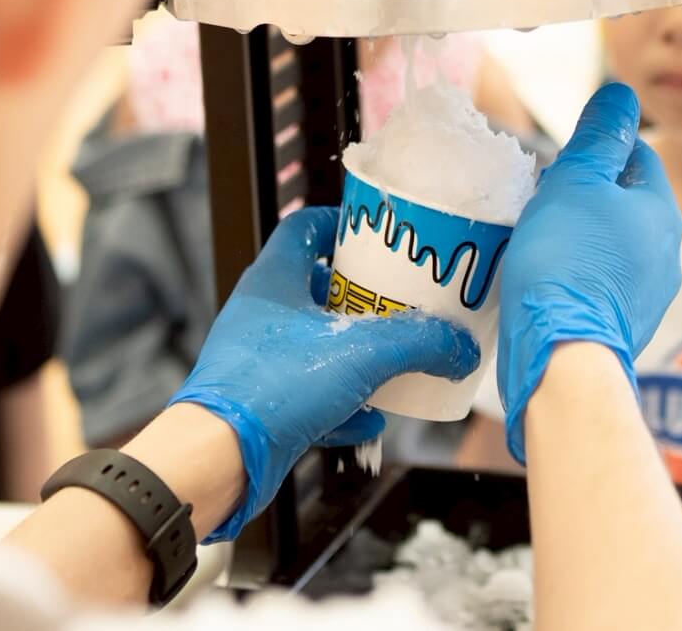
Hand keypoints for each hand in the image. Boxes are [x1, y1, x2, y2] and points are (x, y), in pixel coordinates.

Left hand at [169, 206, 479, 541]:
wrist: (220, 458)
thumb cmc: (271, 387)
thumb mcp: (362, 353)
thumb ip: (418, 344)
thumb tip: (460, 346)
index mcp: (274, 280)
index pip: (305, 228)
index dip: (342, 224)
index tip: (379, 234)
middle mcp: (262, 315)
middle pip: (318, 288)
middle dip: (363, 298)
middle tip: (402, 302)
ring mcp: (259, 360)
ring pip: (316, 345)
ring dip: (355, 354)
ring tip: (394, 360)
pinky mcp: (263, 403)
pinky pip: (310, 395)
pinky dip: (342, 404)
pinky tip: (370, 418)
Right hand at [494, 83, 681, 461]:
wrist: (562, 358)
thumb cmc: (567, 264)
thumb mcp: (576, 182)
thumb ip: (598, 137)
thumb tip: (621, 95)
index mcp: (660, 213)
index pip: (637, 155)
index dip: (598, 148)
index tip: (559, 160)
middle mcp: (664, 255)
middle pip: (622, 202)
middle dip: (583, 194)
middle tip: (542, 197)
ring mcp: (645, 295)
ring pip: (608, 245)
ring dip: (576, 235)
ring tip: (535, 237)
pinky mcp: (620, 325)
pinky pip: (596, 282)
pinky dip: (573, 273)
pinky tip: (541, 277)